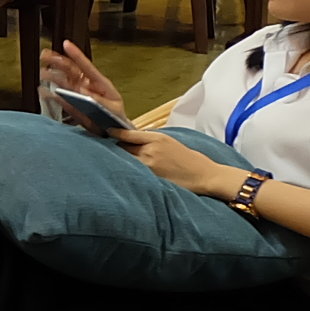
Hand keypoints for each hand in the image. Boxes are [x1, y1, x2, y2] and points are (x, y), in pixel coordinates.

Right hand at [40, 42, 123, 113]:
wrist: (111, 129)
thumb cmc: (115, 116)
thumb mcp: (112, 108)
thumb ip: (99, 100)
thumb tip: (83, 91)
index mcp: (99, 82)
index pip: (86, 65)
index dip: (75, 54)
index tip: (66, 44)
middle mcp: (85, 84)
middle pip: (70, 69)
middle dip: (57, 61)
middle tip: (45, 55)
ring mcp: (77, 93)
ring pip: (62, 80)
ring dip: (51, 75)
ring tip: (42, 72)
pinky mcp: (71, 103)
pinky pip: (58, 97)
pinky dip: (50, 94)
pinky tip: (42, 91)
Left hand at [115, 126, 232, 195]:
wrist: (204, 174)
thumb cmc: (187, 158)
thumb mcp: (169, 142)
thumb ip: (150, 140)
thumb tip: (130, 138)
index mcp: (156, 138)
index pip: (127, 134)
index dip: (115, 133)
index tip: (106, 132)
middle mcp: (150, 150)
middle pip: (122, 147)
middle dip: (117, 149)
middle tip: (110, 150)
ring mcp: (149, 165)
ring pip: (126, 160)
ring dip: (121, 161)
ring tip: (117, 163)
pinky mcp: (150, 178)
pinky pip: (133, 173)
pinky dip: (129, 172)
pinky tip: (127, 173)